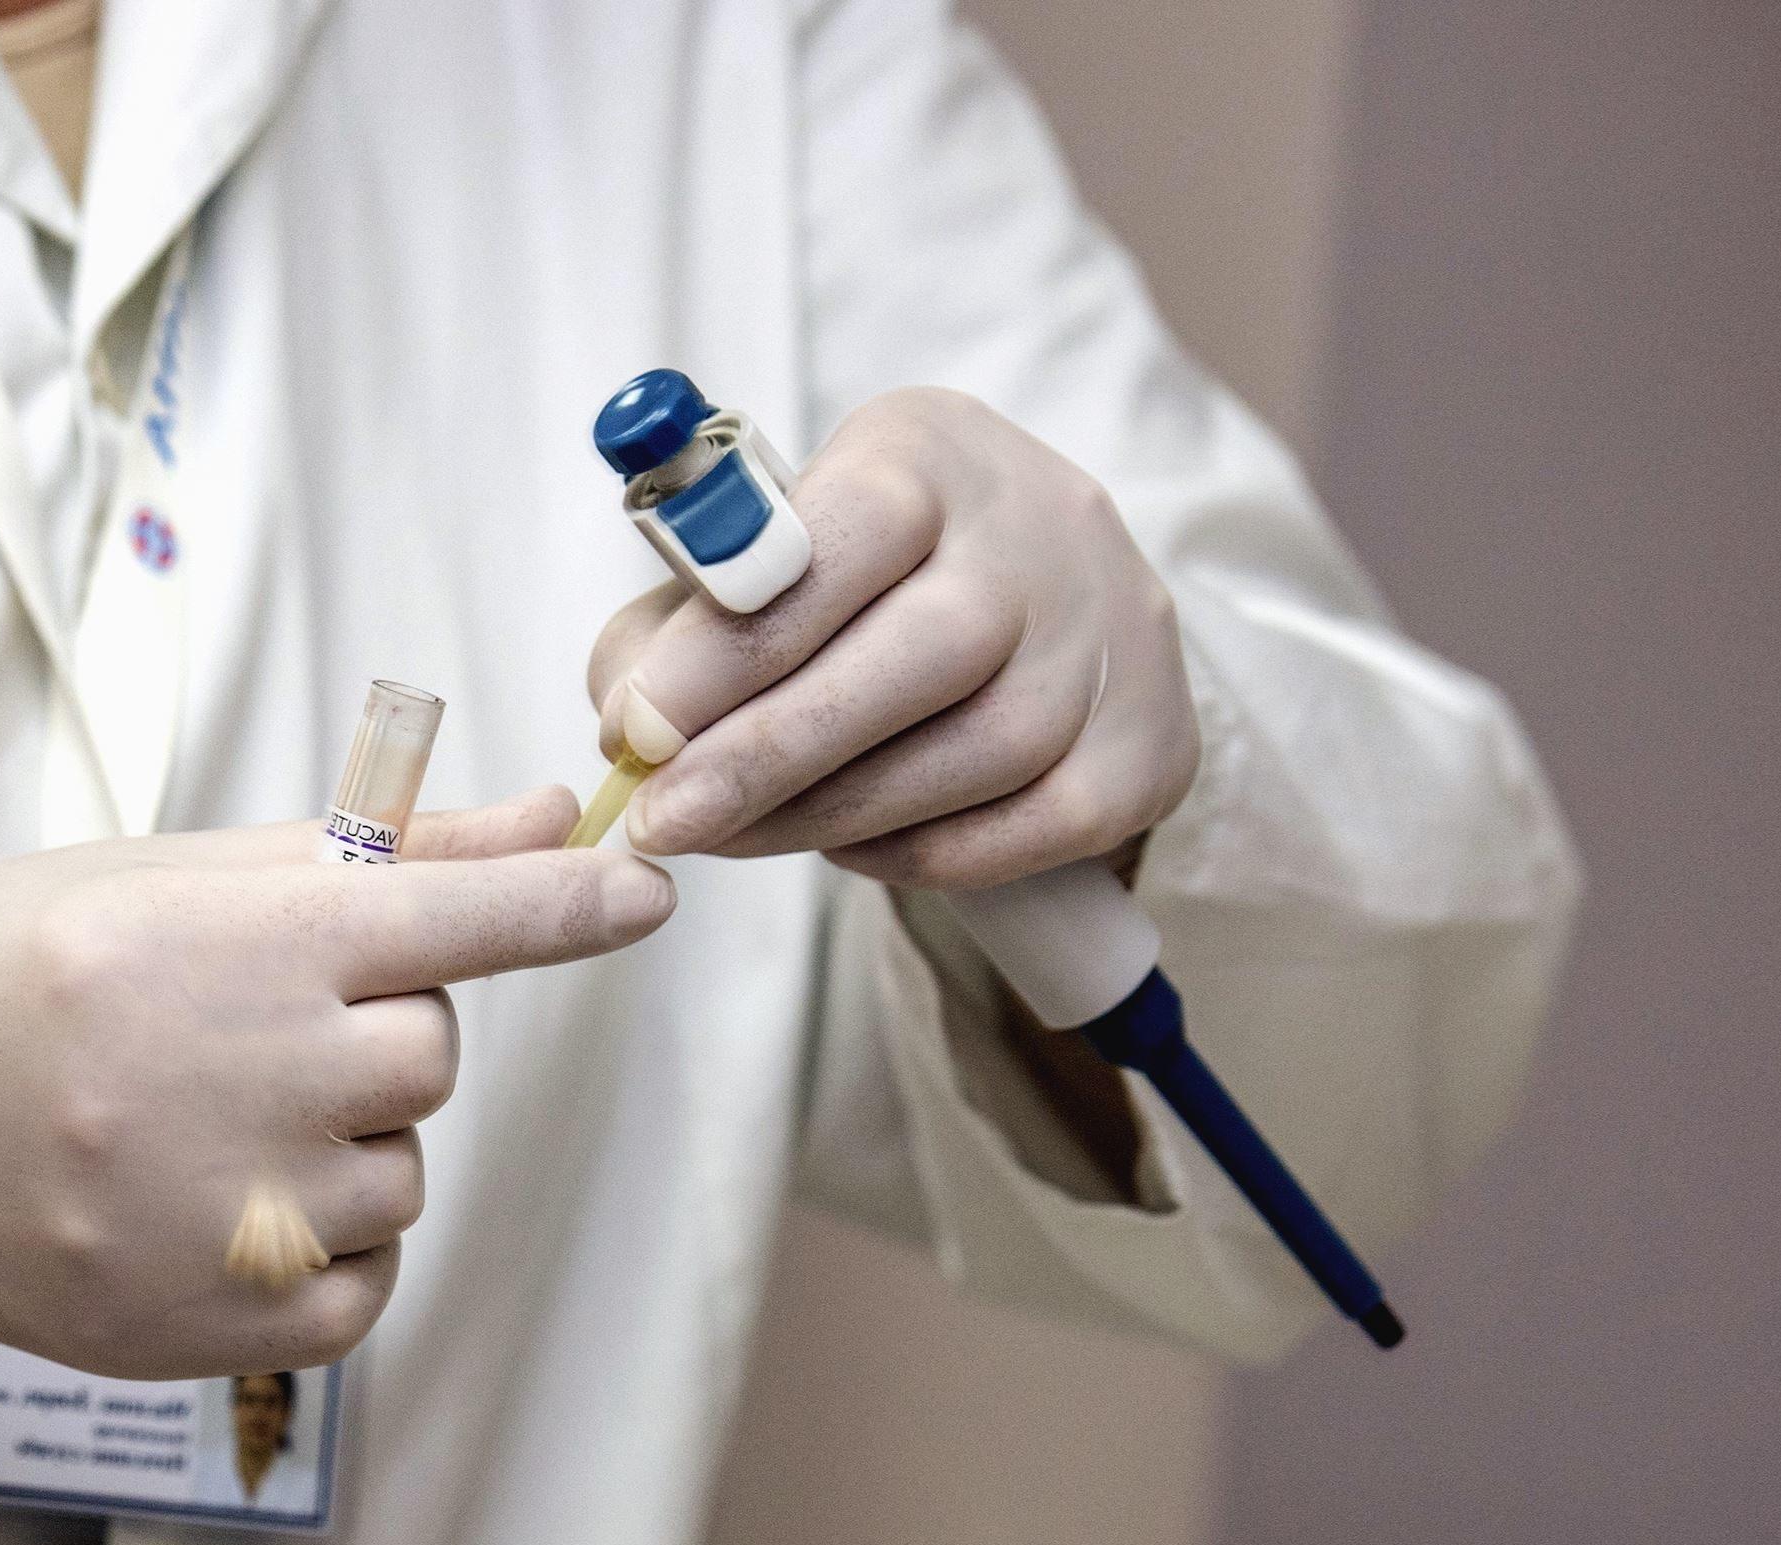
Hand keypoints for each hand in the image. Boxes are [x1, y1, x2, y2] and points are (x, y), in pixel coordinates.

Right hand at [0, 789, 668, 1377]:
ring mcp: (229, 1215)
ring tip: (198, 1124)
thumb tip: (533, 815)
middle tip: (240, 1028)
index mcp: (231, 944)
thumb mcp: (158, 879)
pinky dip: (324, 1251)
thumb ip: (365, 856)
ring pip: (400, 1171)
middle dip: (366, 1031)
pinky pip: (365, 1284)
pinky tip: (219, 1211)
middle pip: (426, 1052)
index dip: (565, 902)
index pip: (456, 918)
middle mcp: (243, 1076)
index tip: (645, 886)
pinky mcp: (212, 1326)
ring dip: (340, 1144)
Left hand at [588, 387, 1197, 886]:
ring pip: (976, 754)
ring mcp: (1114, 639)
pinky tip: (848, 845)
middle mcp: (1044, 531)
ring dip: (829, 816)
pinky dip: (920, 853)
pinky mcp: (1150, 747)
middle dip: (768, 753)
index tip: (634, 731)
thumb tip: (630, 731)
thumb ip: (673, 629)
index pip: (834, 541)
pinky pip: (1027, 829)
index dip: (723, 648)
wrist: (1046, 599)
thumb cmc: (862, 583)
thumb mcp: (763, 558)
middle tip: (665, 821)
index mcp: (929, 454)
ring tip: (732, 835)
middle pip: (917, 655)